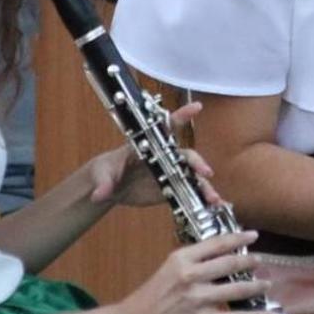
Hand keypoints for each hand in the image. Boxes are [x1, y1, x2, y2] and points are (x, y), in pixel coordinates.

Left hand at [87, 102, 221, 207]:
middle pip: (185, 156)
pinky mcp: (170, 190)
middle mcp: (163, 157)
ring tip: (213, 199)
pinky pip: (188, 194)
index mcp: (148, 145)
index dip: (181, 115)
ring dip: (204, 186)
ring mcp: (169, 174)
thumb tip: (100, 193)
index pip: (166, 127)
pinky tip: (213, 207)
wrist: (109, 187)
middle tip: (206, 172)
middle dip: (197, 162)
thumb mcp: (101, 174)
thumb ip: (103, 182)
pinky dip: (201, 200)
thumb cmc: (105, 171)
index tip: (197, 107)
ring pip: (191, 177)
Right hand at [113, 230, 278, 313]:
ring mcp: (198, 298)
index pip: (217, 243)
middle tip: (261, 260)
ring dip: (257, 286)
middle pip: (231, 263)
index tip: (253, 234)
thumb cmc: (148, 298)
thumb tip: (219, 259)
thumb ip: (191, 263)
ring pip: (238, 288)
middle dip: (251, 260)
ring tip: (266, 284)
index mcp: (182, 258)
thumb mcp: (167, 270)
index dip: (238, 238)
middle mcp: (192, 275)